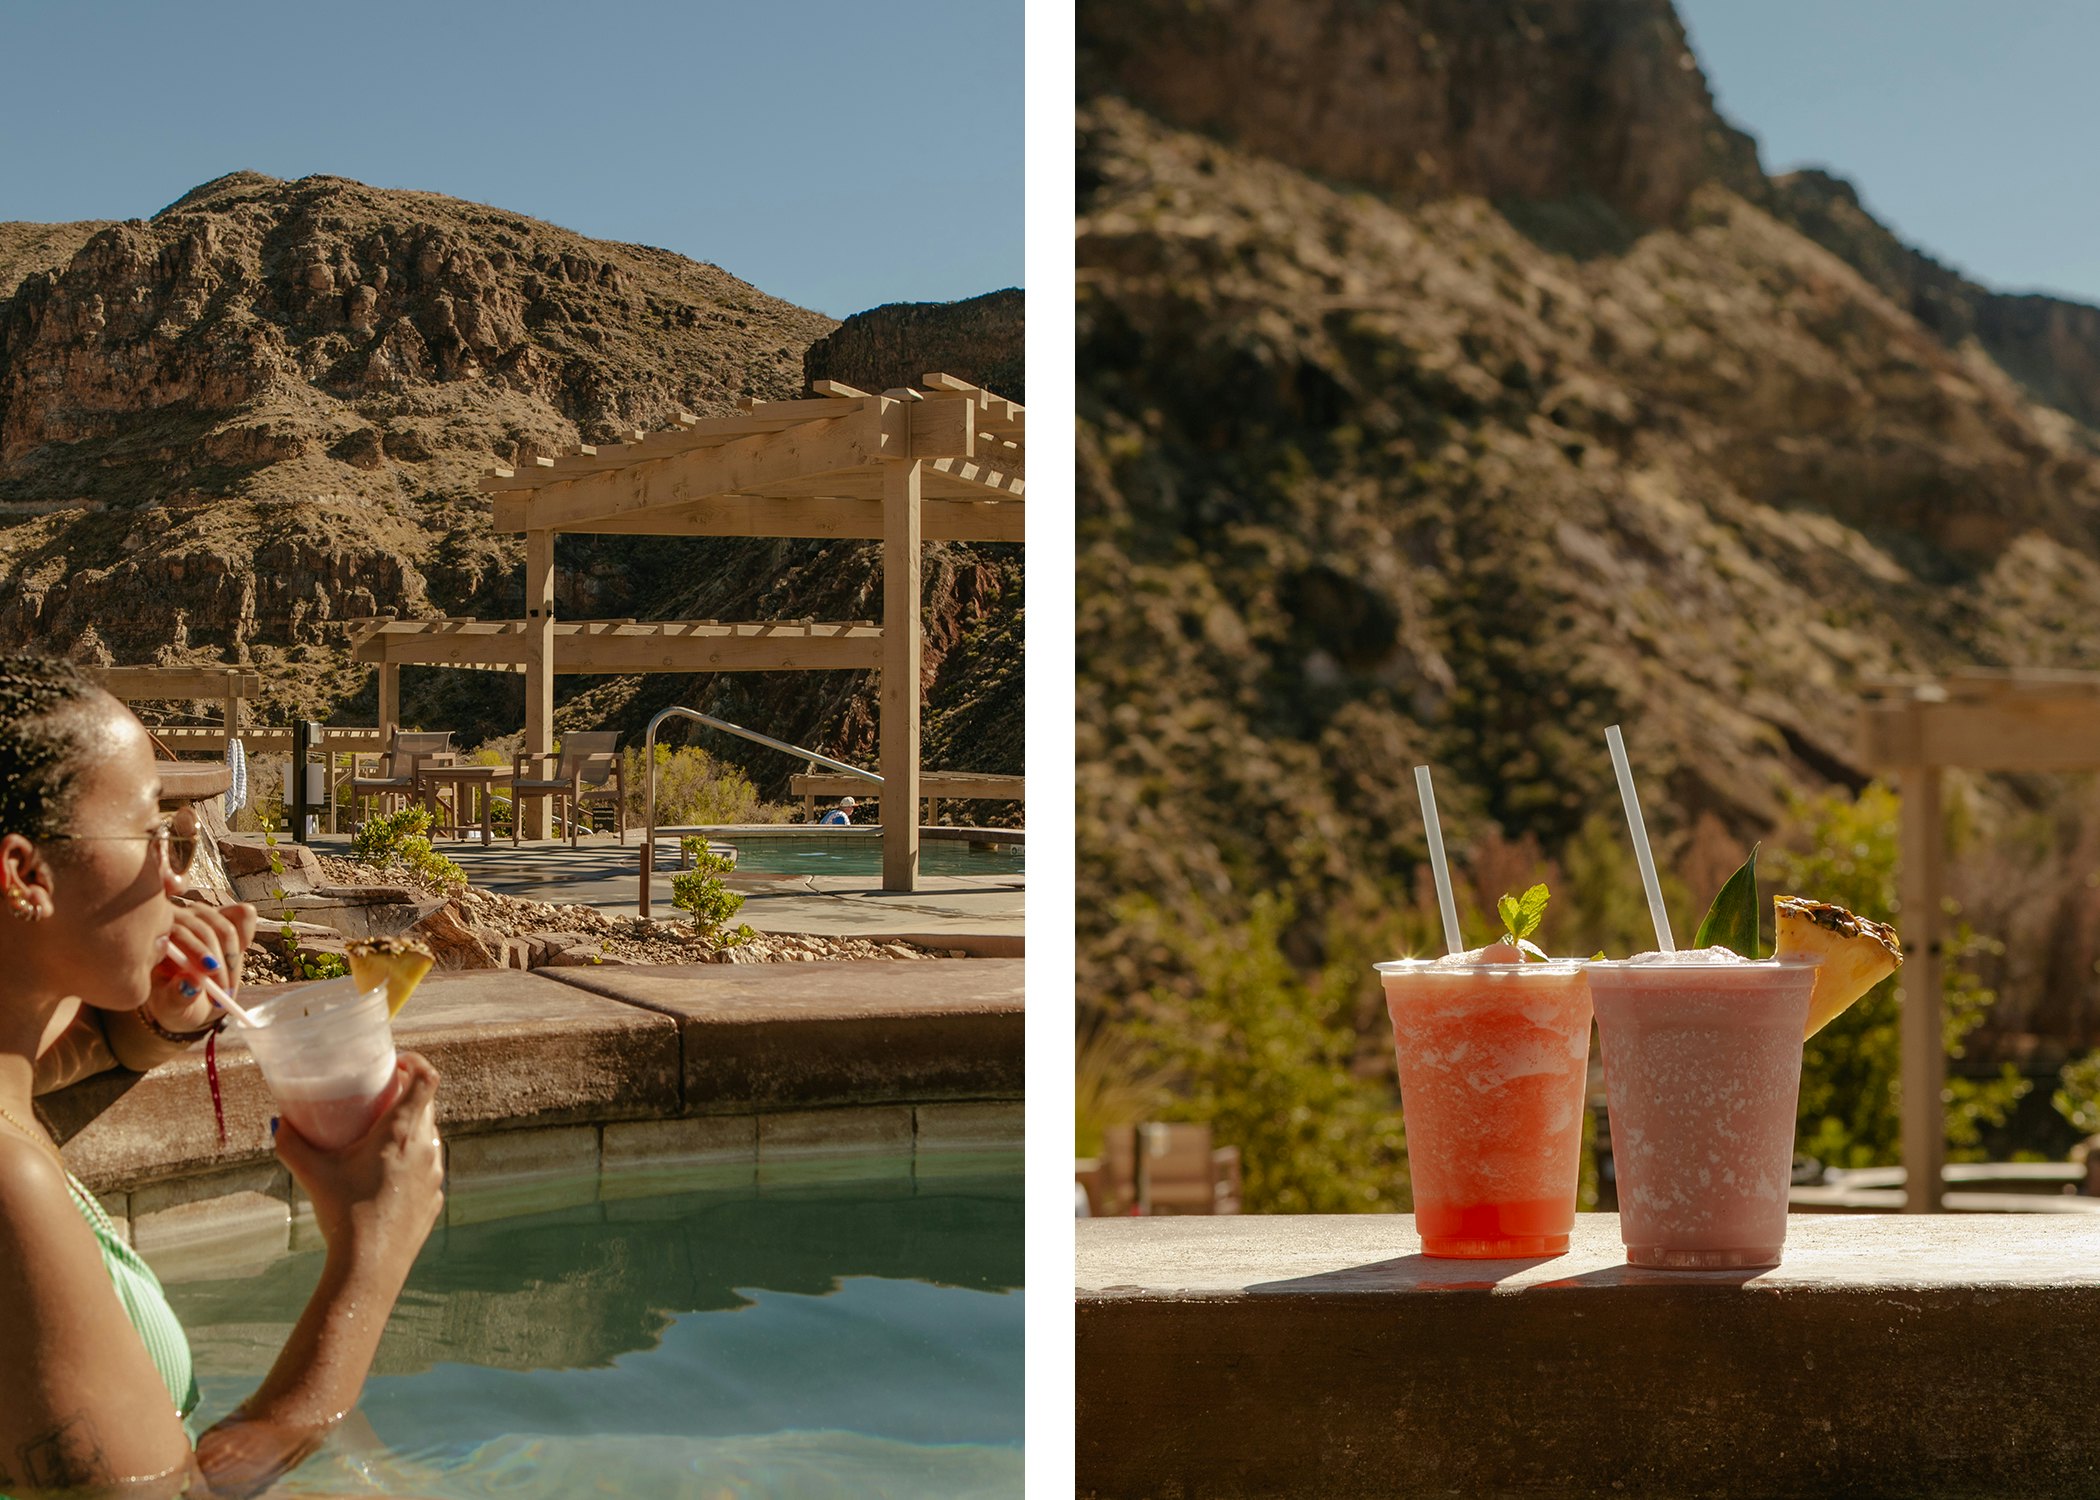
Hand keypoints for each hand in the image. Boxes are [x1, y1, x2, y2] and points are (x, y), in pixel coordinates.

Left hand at [148, 900, 258, 1032]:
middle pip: (204, 930)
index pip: (178, 932)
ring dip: (232, 958)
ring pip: (226, 927)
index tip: (211, 971)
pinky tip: (241, 953)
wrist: (193, 1000)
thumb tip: (192, 983)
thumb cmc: (175, 1000)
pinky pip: (244, 914)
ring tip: (229, 987)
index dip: (197, 949)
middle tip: (224, 991)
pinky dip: (247, 934)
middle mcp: (178, 921)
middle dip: (219, 961)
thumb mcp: (171, 1007)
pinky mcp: (227, 915)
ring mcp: (203, 916)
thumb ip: (176, 997)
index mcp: (156, 939)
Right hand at [273, 1053, 444, 1278]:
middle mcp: (427, 1147)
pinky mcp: (436, 1198)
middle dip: (405, 1097)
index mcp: (402, 1132)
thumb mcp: (312, 1174)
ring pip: (428, 1138)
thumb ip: (292, 1144)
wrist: (369, 1267)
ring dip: (409, 1131)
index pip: (427, 1079)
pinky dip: (411, 1163)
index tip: (398, 1063)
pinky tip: (386, 1177)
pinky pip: (427, 1169)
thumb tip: (279, 1123)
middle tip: (378, 1099)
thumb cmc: (344, 1214)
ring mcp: (435, 1174)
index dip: (417, 1062)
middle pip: (426, 1106)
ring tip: (379, 1139)